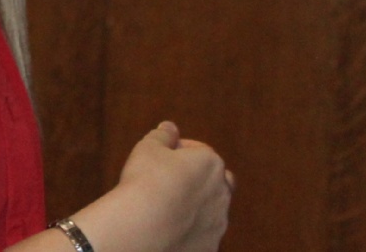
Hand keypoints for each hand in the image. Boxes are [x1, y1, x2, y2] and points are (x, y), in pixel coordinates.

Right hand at [91, 122, 232, 251]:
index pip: (199, 151)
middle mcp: (221, 192)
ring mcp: (218, 222)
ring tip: (166, 207)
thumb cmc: (146, 180)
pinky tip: (169, 227)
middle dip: (197, 179)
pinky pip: (203, 233)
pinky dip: (190, 230)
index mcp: (210, 163)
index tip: (161, 156)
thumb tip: (169, 126)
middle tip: (170, 181)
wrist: (144, 226)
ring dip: (195, 206)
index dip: (179, 151)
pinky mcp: (210, 245)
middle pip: (214, 180)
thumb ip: (162, 135)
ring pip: (211, 209)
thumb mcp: (148, 147)